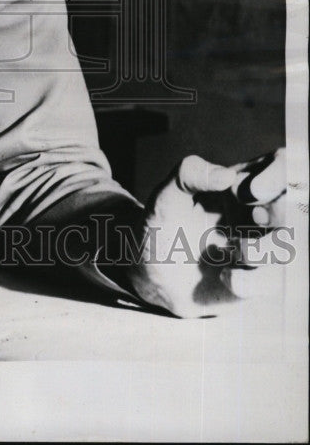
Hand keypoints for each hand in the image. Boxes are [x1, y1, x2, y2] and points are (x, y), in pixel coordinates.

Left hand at [127, 150, 286, 317]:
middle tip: (254, 218)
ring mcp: (262, 247)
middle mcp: (260, 212)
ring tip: (231, 251)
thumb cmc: (163, 225)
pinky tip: (225, 276)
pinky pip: (269, 282)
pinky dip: (248, 281)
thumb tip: (226, 175)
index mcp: (242, 183)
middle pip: (296, 205)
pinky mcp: (257, 281)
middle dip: (282, 212)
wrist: (152, 273)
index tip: (250, 192)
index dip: (278, 175)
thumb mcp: (166, 195)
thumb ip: (188, 174)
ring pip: (288, 246)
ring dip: (262, 249)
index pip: (281, 165)